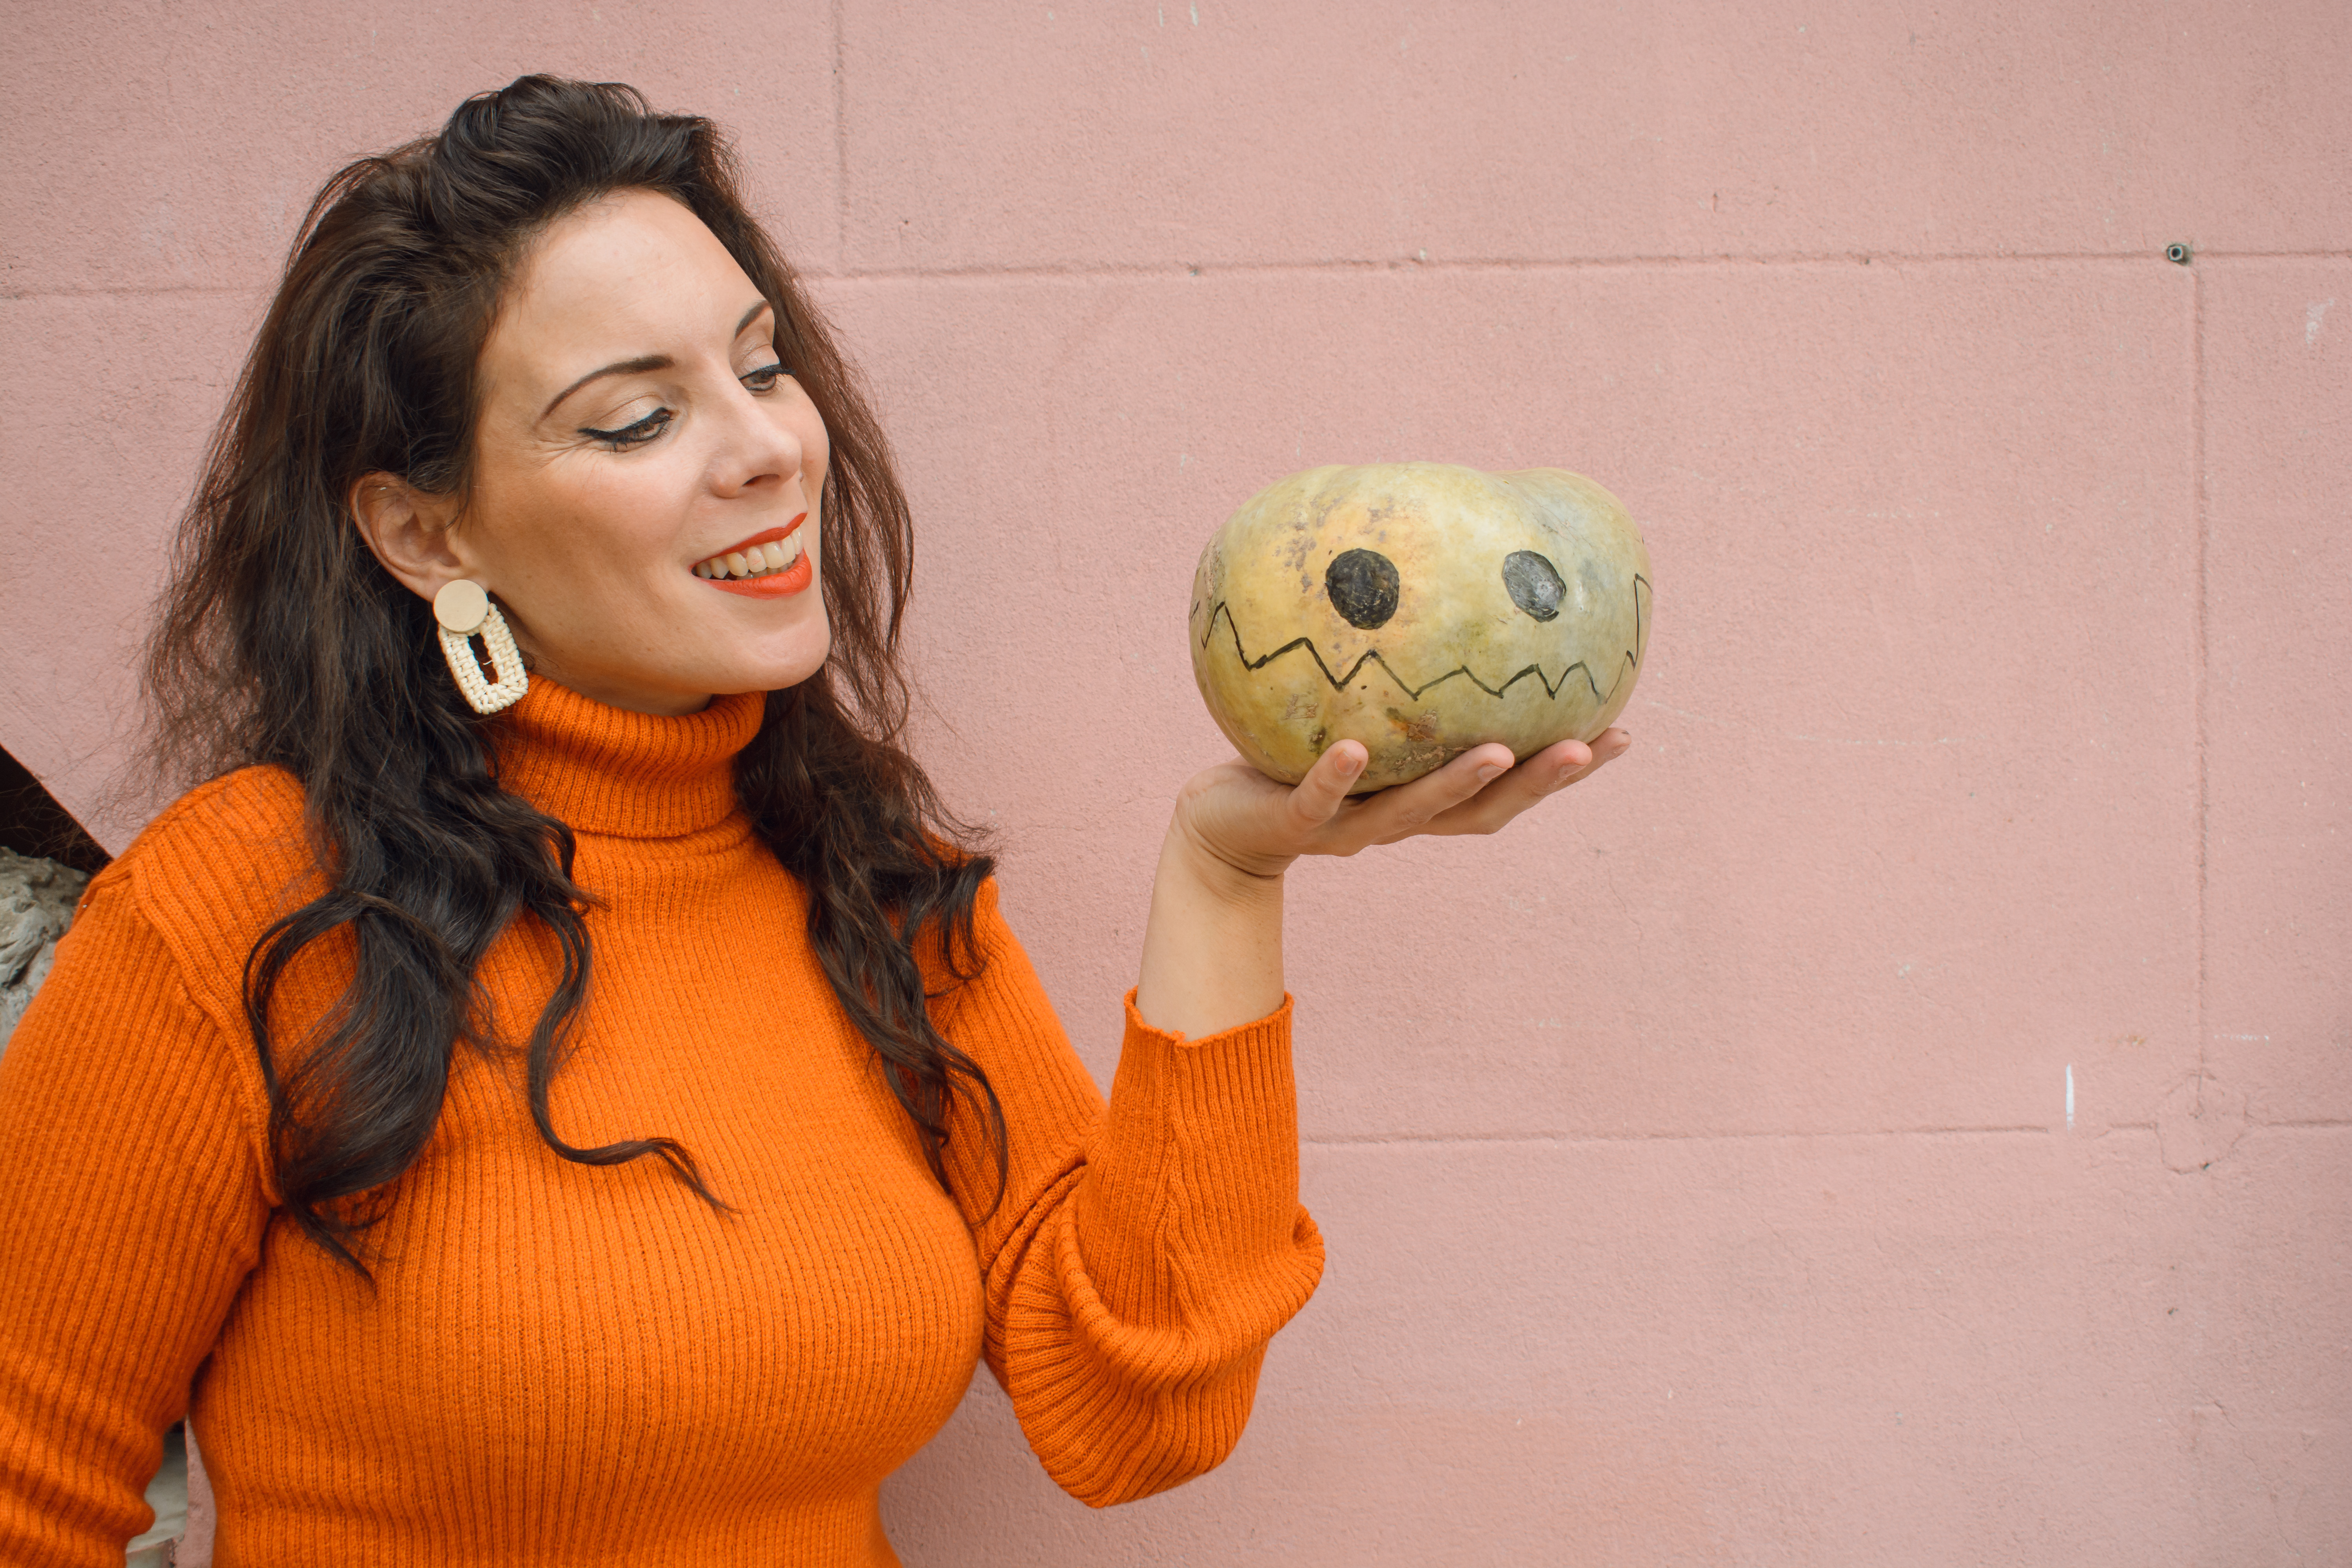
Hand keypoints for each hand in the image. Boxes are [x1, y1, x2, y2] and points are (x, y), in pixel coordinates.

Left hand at [1171, 728, 1633, 884]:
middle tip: (1587, 745)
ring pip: (1414, 813)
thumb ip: (1402, 683)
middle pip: (1483, 813)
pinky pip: (1316, 799)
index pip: (1511, 790)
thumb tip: (1446, 596)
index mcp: (1426, 800)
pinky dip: (1336, 776)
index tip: (1623, 734)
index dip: (1566, 772)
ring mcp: (1349, 828)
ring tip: (1500, 750)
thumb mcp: (1359, 716)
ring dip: (1460, 783)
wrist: (1221, 826)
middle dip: (1538, 783)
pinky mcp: (1292, 824)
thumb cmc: (1298, 759)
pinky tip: (1350, 747)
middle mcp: (1399, 822)